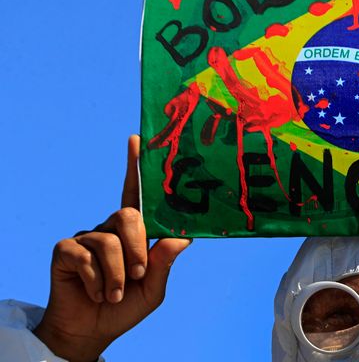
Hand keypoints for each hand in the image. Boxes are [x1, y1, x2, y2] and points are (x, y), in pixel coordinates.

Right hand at [34, 136, 191, 361]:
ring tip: (114, 293)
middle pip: (128, 216)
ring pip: (108, 241)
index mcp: (133, 232)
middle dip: (137, 248)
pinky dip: (96, 280)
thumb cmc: (126, 305)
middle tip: (137, 275)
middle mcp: (110, 228)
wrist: (92, 330)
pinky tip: (95, 291)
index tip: (137, 140)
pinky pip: (84, 256)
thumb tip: (182, 237)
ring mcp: (86, 238)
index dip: (136, 166)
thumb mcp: (153, 288)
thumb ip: (164, 263)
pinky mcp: (65, 250)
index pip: (136, 194)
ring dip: (117, 274)